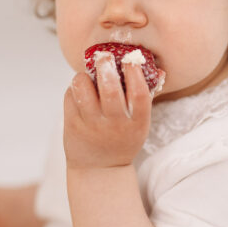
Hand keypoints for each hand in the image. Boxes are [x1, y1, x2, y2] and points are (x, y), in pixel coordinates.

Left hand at [63, 51, 154, 169]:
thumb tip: (158, 70)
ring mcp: (92, 126)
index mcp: (136, 123)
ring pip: (83, 91)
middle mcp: (115, 125)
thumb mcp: (139, 124)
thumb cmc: (122, 140)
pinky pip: (70, 98)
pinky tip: (79, 91)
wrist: (99, 169)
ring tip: (86, 75)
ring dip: (83, 77)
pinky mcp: (73, 126)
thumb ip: (146, 97)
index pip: (139, 93)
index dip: (135, 73)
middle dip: (105, 67)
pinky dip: (73, 89)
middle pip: (109, 90)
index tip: (129, 60)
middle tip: (104, 57)